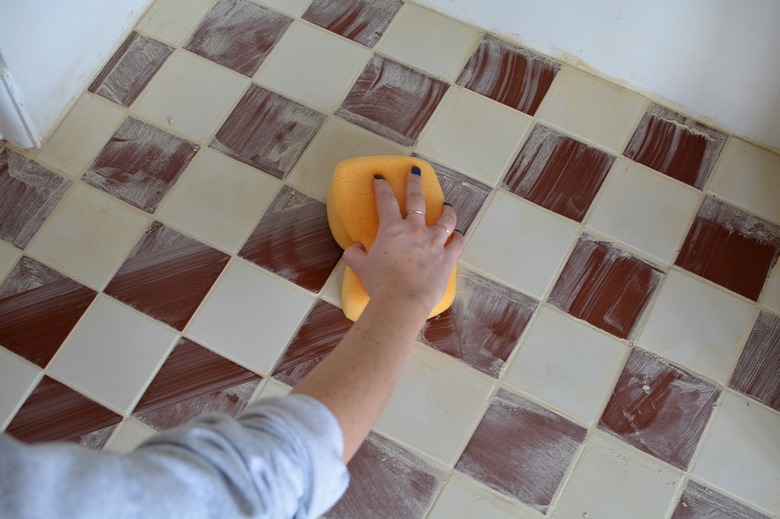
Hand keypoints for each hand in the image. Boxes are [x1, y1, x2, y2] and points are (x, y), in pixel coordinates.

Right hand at [341, 168, 464, 315]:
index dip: (382, 187)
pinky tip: (457, 235)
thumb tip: (354, 249)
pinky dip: (458, 238)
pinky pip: (458, 243)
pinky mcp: (447, 258)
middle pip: (417, 199)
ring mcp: (434, 243)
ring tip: (446, 206)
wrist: (402, 302)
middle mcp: (415, 230)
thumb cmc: (380, 285)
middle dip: (415, 183)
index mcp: (392, 229)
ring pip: (446, 220)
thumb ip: (356, 255)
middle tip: (415, 172)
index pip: (385, 200)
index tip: (380, 179)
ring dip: (446, 211)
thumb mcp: (361, 267)